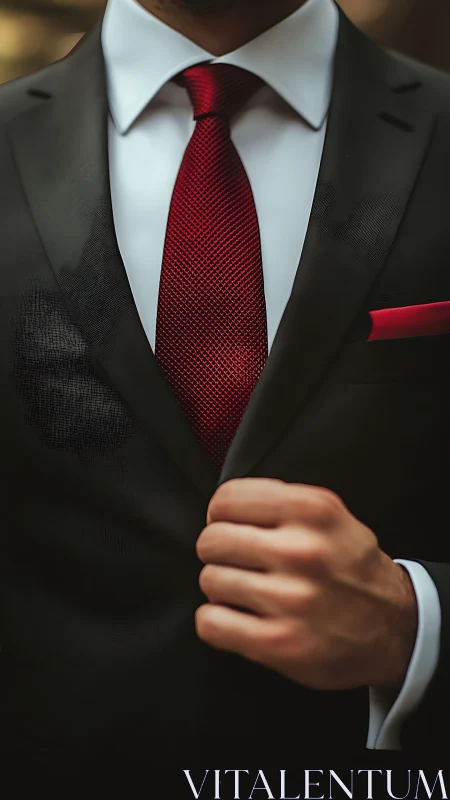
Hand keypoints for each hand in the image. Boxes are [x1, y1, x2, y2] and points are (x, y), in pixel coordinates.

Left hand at [195, 478, 417, 690]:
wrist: (395, 626)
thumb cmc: (351, 566)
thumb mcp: (331, 514)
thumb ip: (280, 502)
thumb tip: (222, 507)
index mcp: (312, 510)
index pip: (226, 500)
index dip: (219, 514)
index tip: (227, 525)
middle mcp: (301, 551)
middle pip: (212, 540)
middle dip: (217, 551)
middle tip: (236, 561)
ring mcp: (290, 599)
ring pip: (209, 579)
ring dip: (220, 587)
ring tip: (243, 590)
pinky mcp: (279, 643)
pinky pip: (211, 622)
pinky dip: (215, 621)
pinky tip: (236, 617)